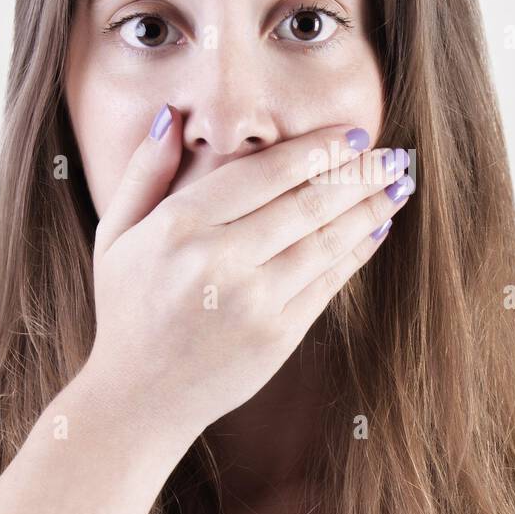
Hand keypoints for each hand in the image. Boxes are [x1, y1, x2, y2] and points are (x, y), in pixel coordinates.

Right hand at [84, 105, 413, 434]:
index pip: (263, 173)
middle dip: (356, 174)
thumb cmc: (128, 309)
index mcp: (179, 226)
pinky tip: (378, 229)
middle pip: (305, 202)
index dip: (315, 149)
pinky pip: (328, 281)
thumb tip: (170, 115)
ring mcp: (252, 301)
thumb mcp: (116, 234)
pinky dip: (357, 251)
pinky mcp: (277, 335)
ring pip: (325, 240)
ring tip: (398, 185)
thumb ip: (144, 171)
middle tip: (391, 154)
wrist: (137, 398)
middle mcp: (218, 260)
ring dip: (369, 208)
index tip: (351, 133)